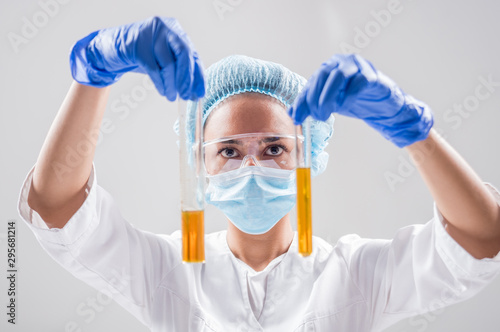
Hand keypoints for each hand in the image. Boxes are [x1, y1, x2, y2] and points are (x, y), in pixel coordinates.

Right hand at [70, 16, 204, 100]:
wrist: (110, 48)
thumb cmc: (140, 55)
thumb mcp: (163, 59)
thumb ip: (179, 70)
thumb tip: (194, 91)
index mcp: (175, 31)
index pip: (192, 55)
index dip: (198, 75)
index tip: (200, 93)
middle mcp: (165, 28)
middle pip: (184, 54)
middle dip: (187, 79)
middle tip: (187, 96)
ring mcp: (150, 34)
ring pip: (168, 63)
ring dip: (172, 84)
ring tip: (172, 96)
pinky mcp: (137, 44)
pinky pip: (153, 68)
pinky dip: (160, 83)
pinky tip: (162, 91)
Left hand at [289, 54, 432, 147]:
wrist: (381, 106)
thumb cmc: (353, 100)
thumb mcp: (328, 104)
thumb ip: (311, 107)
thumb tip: (292, 114)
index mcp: (328, 68)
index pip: (311, 83)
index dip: (302, 101)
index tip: (297, 117)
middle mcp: (341, 63)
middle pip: (323, 75)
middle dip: (315, 98)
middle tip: (317, 116)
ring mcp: (358, 66)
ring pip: (339, 75)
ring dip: (329, 96)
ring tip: (326, 113)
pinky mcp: (372, 75)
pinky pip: (360, 82)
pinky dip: (350, 95)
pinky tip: (346, 106)